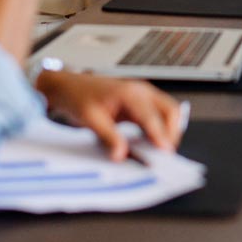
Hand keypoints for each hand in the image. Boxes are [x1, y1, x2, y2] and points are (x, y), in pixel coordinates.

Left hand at [34, 70, 183, 158]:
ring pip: (168, 112)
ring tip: (159, 151)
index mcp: (129, 93)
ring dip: (168, 130)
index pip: (151, 116)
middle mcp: (141, 91)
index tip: (165, 151)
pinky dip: (160, 128)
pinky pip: (158, 114)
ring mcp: (143, 95)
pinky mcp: (141, 102)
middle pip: (170, 111)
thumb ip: (109, 137)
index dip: (160, 135)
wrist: (69, 87)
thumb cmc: (79, 97)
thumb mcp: (90, 119)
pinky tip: (151, 143)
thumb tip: (121, 155)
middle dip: (171, 132)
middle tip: (164, 154)